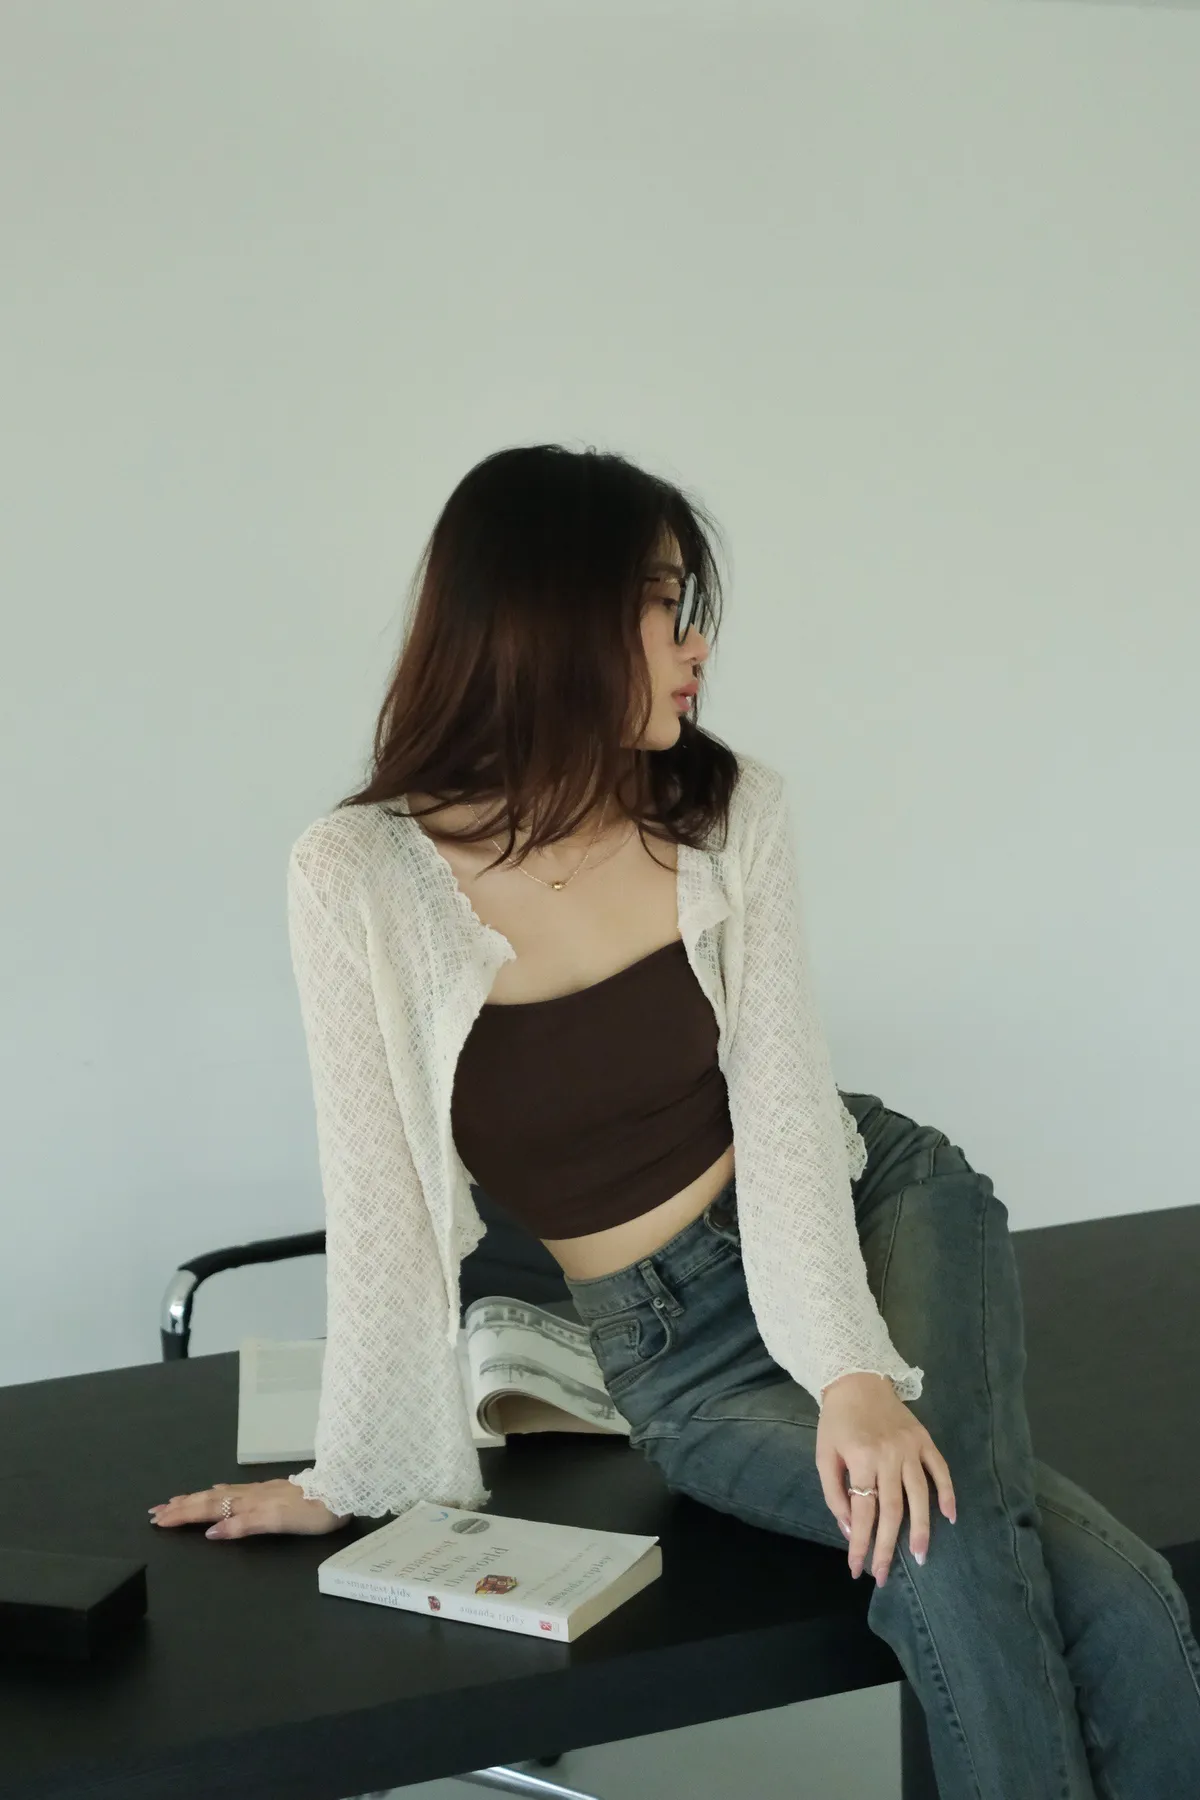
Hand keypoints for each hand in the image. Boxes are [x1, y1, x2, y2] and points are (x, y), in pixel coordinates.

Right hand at [147, 1479, 352, 1539]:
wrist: (340, 1492)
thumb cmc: (311, 1513)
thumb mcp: (276, 1522)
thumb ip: (243, 1525)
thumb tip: (210, 1532)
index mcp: (248, 1504)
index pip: (208, 1510)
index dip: (183, 1515)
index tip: (159, 1519)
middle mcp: (250, 1495)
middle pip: (209, 1500)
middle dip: (181, 1506)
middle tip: (156, 1511)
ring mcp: (260, 1492)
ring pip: (219, 1494)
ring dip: (195, 1499)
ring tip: (177, 1501)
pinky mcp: (270, 1491)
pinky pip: (235, 1491)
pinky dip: (218, 1494)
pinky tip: (218, 1492)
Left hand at [816, 1372, 955, 1586]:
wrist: (858, 1380)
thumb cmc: (837, 1422)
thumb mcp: (824, 1455)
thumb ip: (834, 1493)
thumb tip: (851, 1529)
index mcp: (861, 1459)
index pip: (863, 1510)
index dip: (860, 1543)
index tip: (857, 1568)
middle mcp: (889, 1455)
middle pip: (892, 1509)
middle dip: (887, 1546)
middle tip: (884, 1576)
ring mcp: (910, 1447)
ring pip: (919, 1495)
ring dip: (921, 1529)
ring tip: (920, 1556)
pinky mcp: (925, 1440)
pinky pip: (941, 1469)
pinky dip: (947, 1493)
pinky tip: (949, 1517)